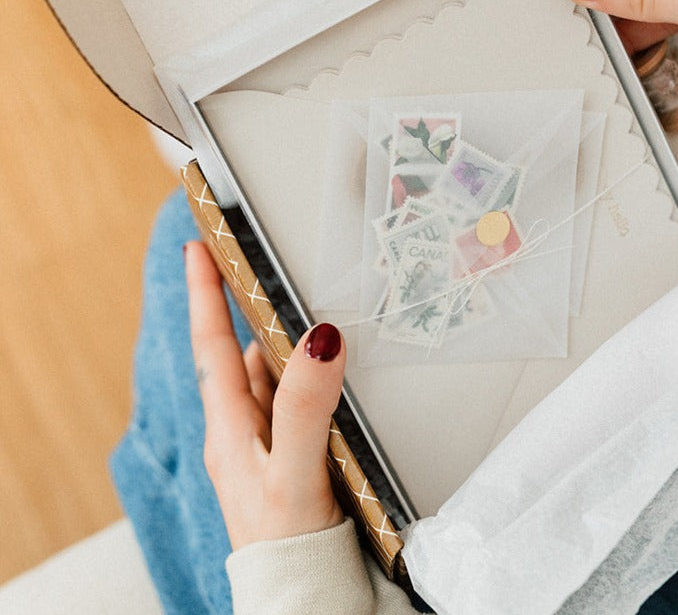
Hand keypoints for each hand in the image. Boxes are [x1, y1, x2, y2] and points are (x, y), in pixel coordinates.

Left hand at [186, 240, 344, 549]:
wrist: (303, 598)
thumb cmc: (288, 543)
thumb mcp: (293, 471)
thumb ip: (305, 405)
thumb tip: (317, 337)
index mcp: (230, 429)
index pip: (212, 346)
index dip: (204, 295)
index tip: (197, 248)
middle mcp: (242, 431)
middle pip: (241, 354)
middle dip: (250, 309)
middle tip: (265, 266)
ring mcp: (265, 445)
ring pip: (270, 376)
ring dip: (283, 343)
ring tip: (308, 312)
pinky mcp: (289, 458)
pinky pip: (293, 400)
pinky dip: (307, 376)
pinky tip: (329, 373)